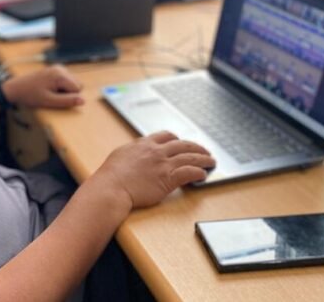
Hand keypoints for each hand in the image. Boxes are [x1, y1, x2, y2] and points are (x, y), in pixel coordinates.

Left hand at [2, 65, 83, 108]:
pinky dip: (60, 86)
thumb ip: (67, 101)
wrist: (16, 88)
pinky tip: (49, 88)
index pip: (78, 89)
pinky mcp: (55, 70)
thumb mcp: (49, 101)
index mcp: (60, 75)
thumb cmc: (31, 95)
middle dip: (68, 92)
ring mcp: (58, 68)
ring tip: (49, 91)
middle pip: (77, 84)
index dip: (68, 97)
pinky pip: (66, 80)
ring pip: (72, 82)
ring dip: (64, 90)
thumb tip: (83, 101)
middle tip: (52, 95)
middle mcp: (60, 68)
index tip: (55, 97)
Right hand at [93, 131, 214, 210]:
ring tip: (211, 161)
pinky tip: (203, 174)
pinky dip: (199, 172)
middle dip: (196, 147)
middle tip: (204, 151)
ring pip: (190, 157)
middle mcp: (156, 151)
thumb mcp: (120, 155)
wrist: (111, 187)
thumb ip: (132, 152)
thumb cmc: (111, 175)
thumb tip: (135, 153)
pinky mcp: (168, 179)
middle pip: (183, 144)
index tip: (181, 142)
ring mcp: (163, 164)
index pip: (166, 136)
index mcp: (144, 144)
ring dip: (204, 158)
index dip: (177, 139)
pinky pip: (189, 173)